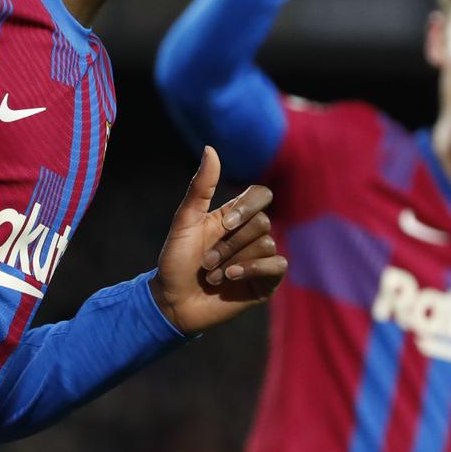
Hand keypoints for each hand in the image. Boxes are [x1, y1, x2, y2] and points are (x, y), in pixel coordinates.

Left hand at [151, 147, 287, 333]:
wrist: (172, 302)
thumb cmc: (175, 261)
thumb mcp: (184, 221)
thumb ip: (200, 187)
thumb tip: (211, 149)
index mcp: (233, 217)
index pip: (260, 195)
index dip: (248, 206)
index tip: (225, 224)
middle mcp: (250, 235)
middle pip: (261, 223)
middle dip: (230, 243)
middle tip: (205, 262)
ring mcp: (260, 259)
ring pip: (267, 244)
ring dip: (234, 259)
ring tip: (213, 275)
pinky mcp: (265, 283)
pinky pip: (277, 265)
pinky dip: (252, 269)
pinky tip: (230, 278)